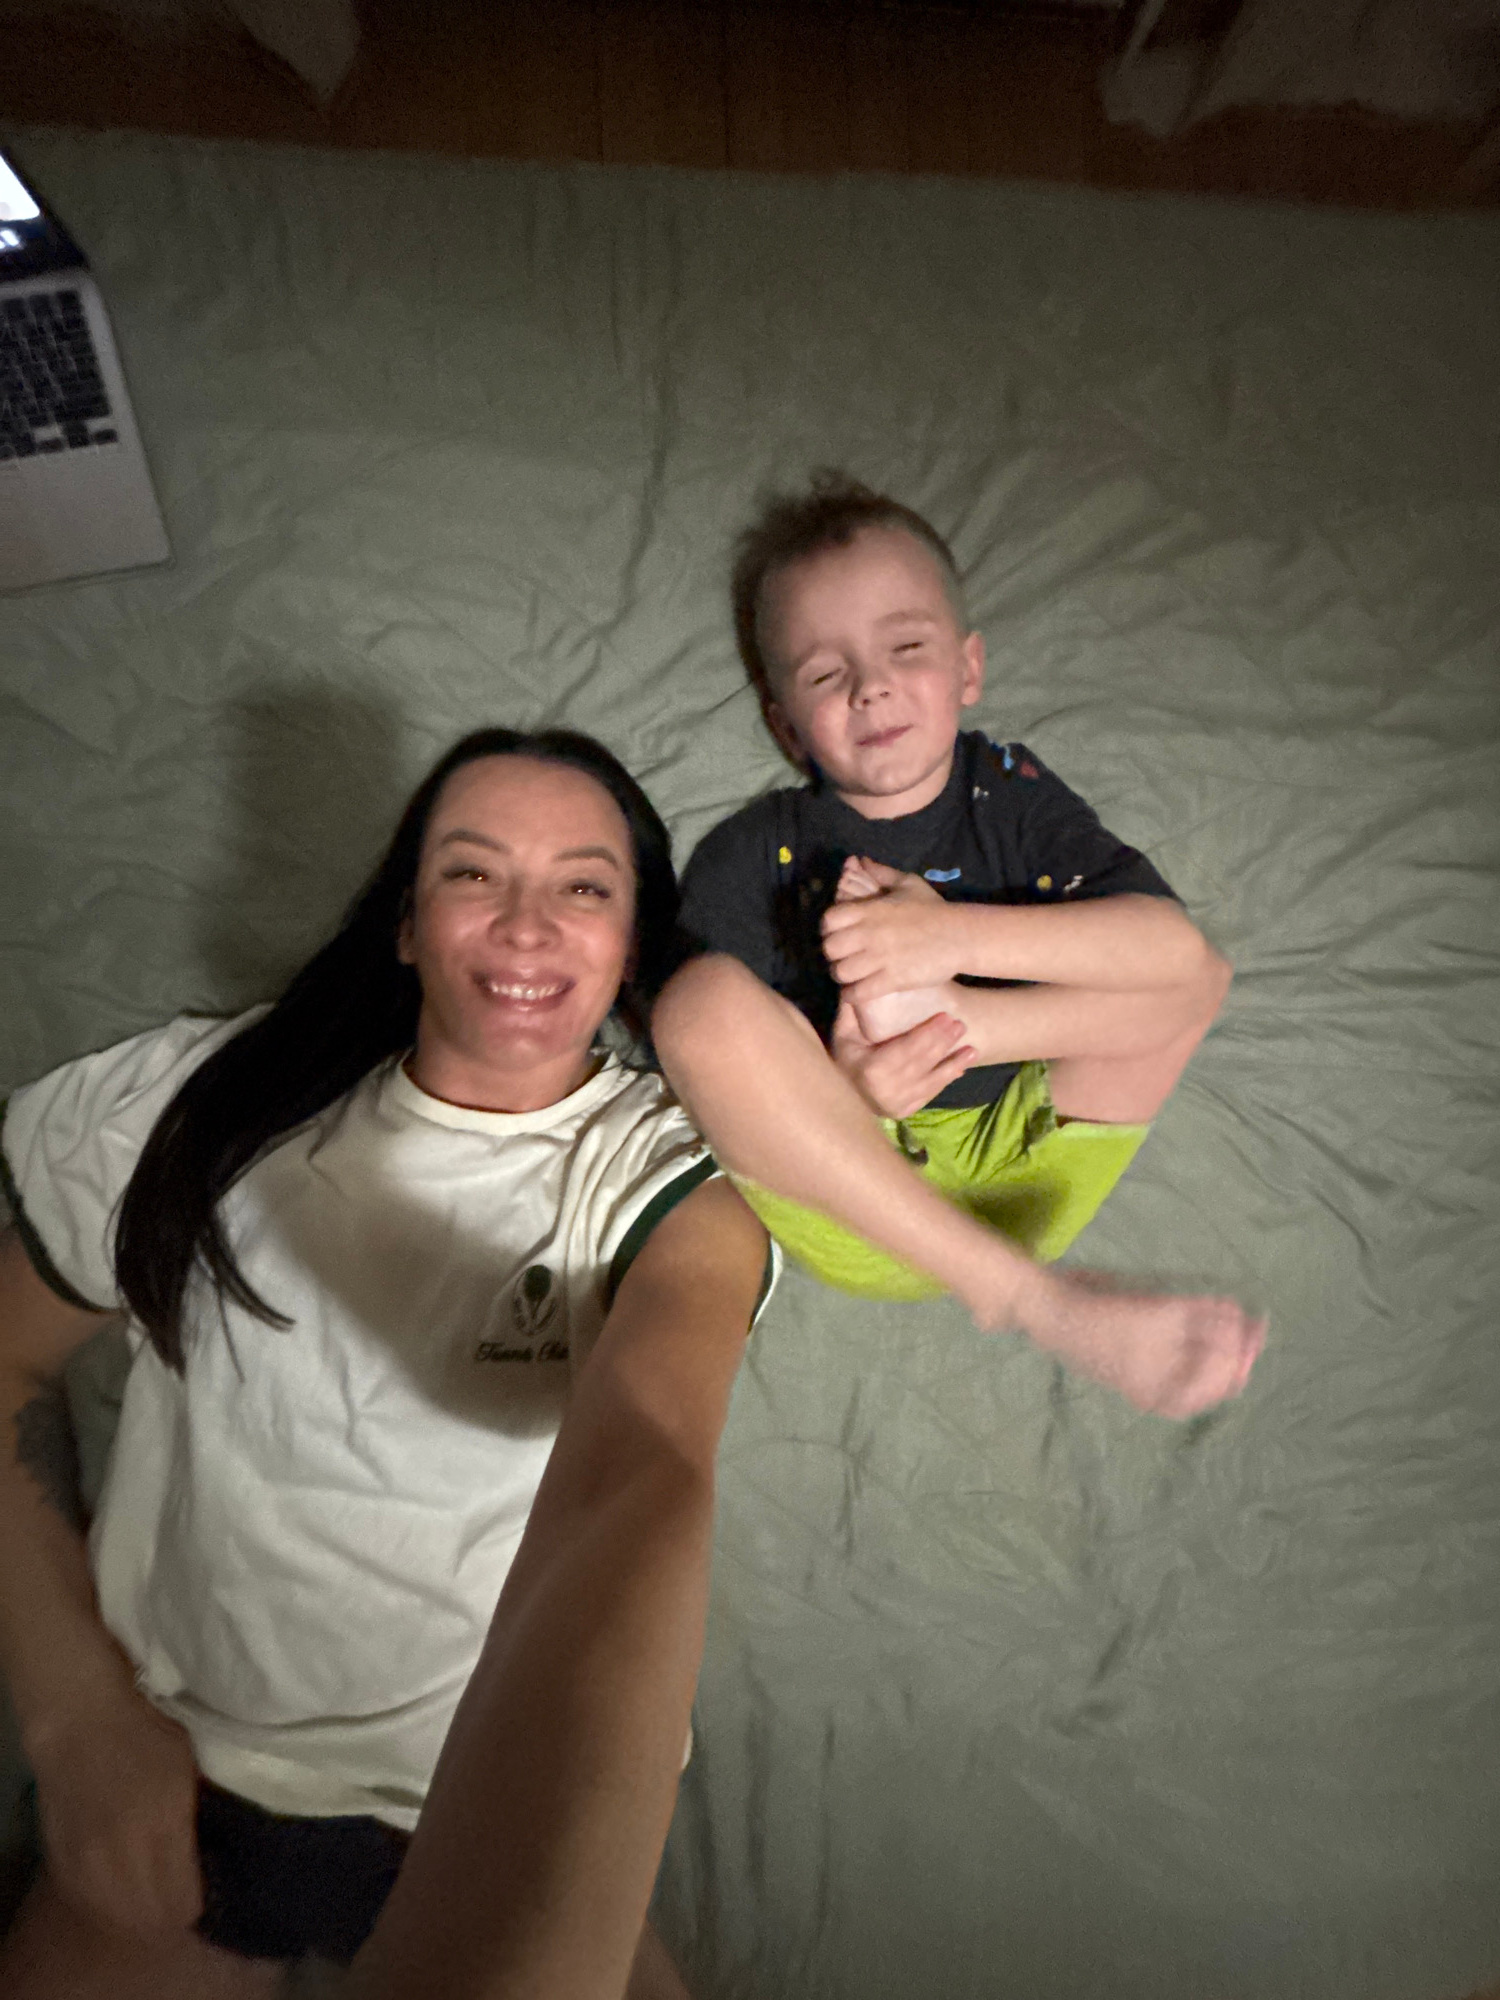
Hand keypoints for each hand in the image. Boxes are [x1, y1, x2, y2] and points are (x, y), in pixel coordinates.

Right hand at [26, 1663, 202, 1937]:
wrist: (80, 1723)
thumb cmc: (146, 1735)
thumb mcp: (190, 1769)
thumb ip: (202, 1816)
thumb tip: (221, 1855)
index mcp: (164, 1823)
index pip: (184, 1901)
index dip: (201, 1903)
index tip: (210, 1889)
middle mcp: (122, 1853)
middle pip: (154, 1920)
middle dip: (175, 1914)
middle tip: (186, 1893)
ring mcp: (88, 1864)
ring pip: (122, 1921)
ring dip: (143, 1915)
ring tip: (157, 1894)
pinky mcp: (64, 1867)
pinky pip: (94, 1908)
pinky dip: (114, 1905)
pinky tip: (127, 1887)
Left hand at [821, 858, 963, 1003]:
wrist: (960, 935)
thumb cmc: (933, 909)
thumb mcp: (907, 883)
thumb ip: (881, 872)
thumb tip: (861, 860)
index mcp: (869, 910)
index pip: (829, 920)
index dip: (829, 930)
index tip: (838, 935)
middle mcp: (869, 933)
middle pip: (830, 949)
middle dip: (833, 955)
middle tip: (843, 957)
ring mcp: (880, 958)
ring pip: (841, 972)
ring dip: (842, 976)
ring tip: (850, 976)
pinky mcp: (892, 979)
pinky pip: (859, 992)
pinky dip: (853, 995)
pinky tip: (858, 992)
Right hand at [831, 998, 974, 1120]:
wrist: (842, 1093)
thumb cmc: (844, 1056)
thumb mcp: (843, 1032)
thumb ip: (853, 1009)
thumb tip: (861, 981)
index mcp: (870, 1070)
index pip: (906, 1049)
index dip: (928, 1034)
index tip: (945, 1016)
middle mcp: (885, 1091)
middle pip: (921, 1063)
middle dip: (943, 1044)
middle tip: (960, 1025)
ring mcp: (896, 1105)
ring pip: (930, 1081)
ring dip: (953, 1064)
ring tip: (972, 1050)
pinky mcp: (905, 1111)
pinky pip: (930, 1093)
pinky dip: (946, 1080)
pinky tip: (962, 1068)